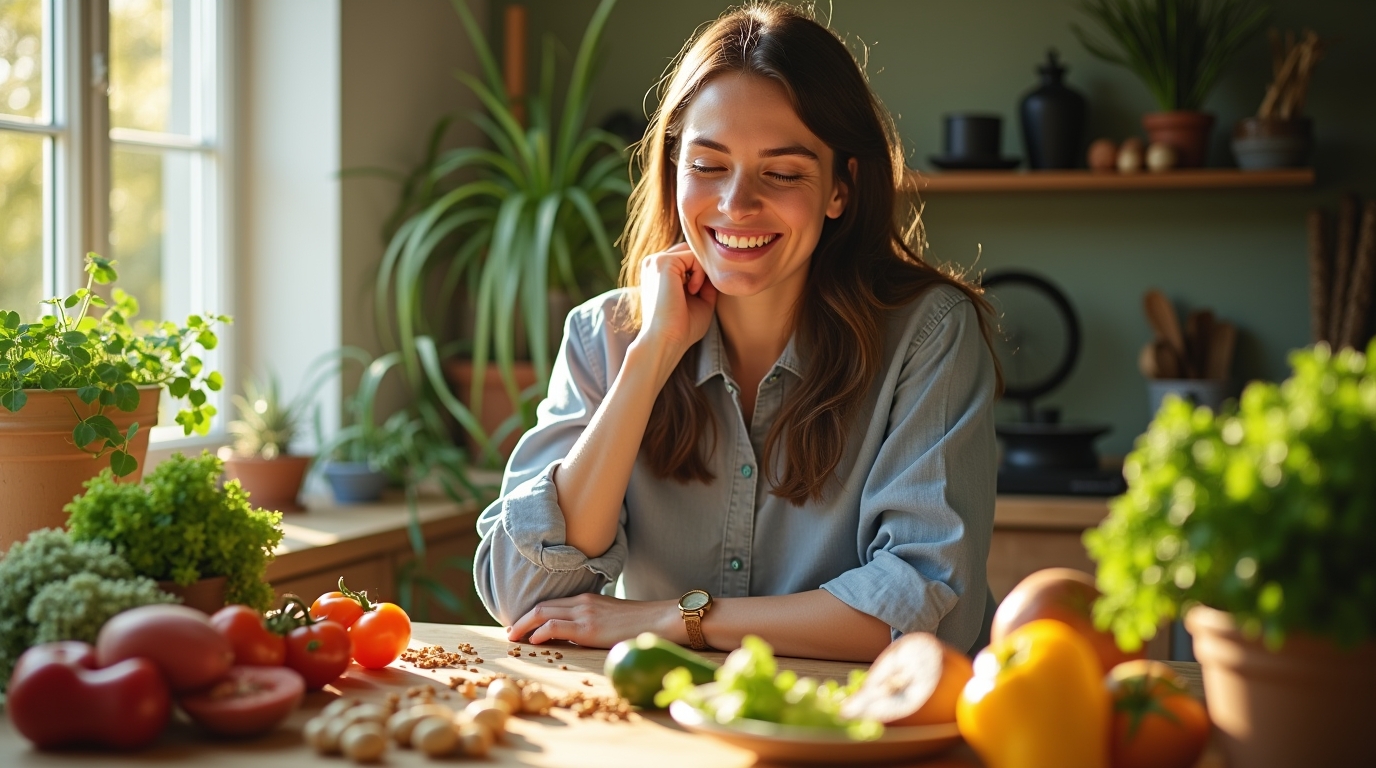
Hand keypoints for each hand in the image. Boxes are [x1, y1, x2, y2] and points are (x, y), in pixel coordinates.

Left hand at [506, 593, 678, 648]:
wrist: (659, 619)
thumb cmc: (639, 623)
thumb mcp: (610, 618)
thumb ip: (592, 622)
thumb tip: (576, 635)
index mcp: (586, 599)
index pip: (551, 603)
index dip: (532, 614)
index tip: (520, 626)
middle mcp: (582, 602)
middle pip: (542, 605)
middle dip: (522, 619)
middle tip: (510, 632)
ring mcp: (585, 613)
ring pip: (543, 613)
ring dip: (524, 625)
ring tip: (513, 637)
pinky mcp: (589, 627)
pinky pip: (555, 626)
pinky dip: (539, 632)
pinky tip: (532, 640)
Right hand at [635, 242, 717, 366]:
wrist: (666, 340)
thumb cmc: (682, 327)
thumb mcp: (701, 300)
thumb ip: (707, 282)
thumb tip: (718, 268)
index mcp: (658, 272)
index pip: (686, 258)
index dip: (700, 272)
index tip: (701, 293)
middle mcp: (653, 263)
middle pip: (689, 250)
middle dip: (702, 269)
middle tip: (701, 292)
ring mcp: (655, 261)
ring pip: (693, 251)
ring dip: (701, 271)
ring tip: (695, 292)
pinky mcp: (662, 262)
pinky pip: (693, 256)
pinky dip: (700, 273)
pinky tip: (692, 290)